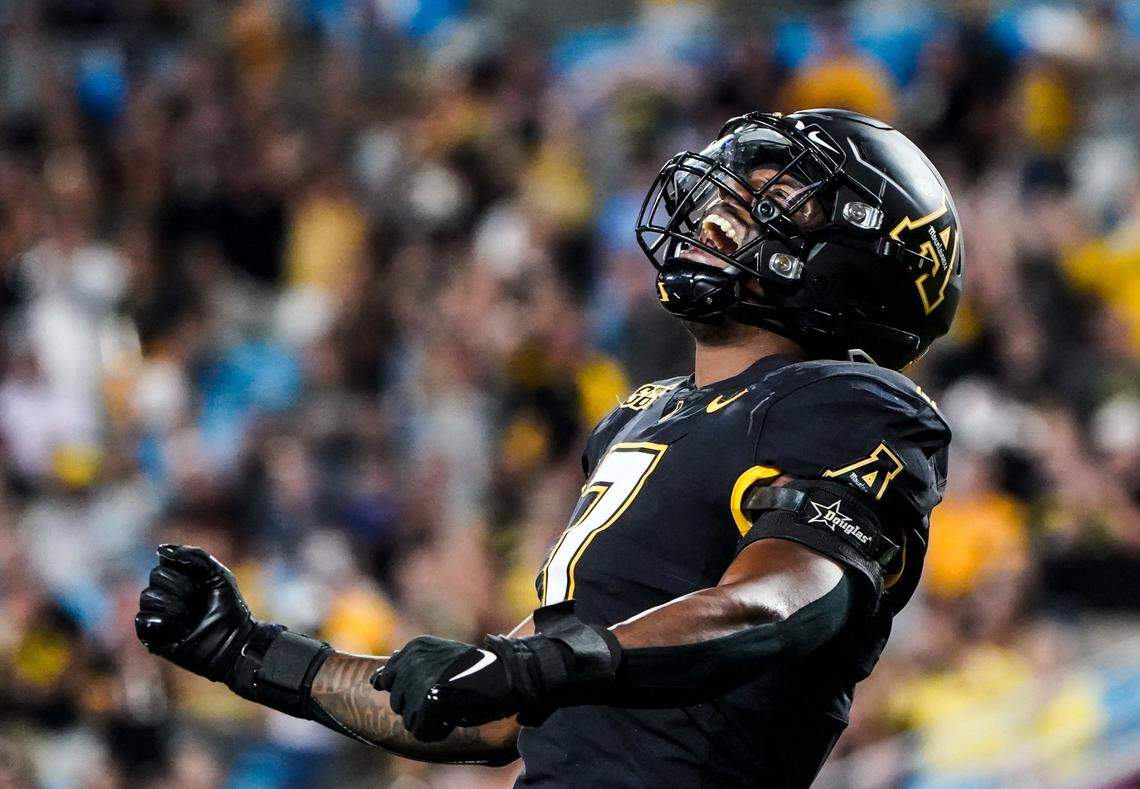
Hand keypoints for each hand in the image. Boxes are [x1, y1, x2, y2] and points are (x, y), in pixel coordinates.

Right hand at [135, 544, 255, 682]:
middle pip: (156, 576)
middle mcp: (167, 595)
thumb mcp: (219, 575)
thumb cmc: (230, 608)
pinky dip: (159, 622)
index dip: (183, 568)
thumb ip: (196, 557)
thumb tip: (161, 549)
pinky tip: (178, 630)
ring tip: (191, 619)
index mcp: (181, 578)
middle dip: (181, 587)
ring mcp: (159, 615)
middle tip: (199, 602)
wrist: (235, 642)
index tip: (201, 579)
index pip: (166, 561)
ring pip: (147, 596)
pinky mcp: (153, 637)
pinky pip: (141, 620)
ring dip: (174, 606)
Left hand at [373, 636, 523, 741]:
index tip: (436, 685)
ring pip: (407, 719)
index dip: (412, 690)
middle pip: (397, 701)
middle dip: (418, 705)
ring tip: (452, 704)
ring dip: (428, 719)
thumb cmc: (476, 670)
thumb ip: (407, 666)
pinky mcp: (427, 701)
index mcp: (415, 647)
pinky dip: (436, 731)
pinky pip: (419, 731)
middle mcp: (412, 660)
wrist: (506, 676)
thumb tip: (375, 680)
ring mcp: (419, 680)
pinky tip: (452, 718)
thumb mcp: (439, 659)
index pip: (388, 679)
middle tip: (448, 695)